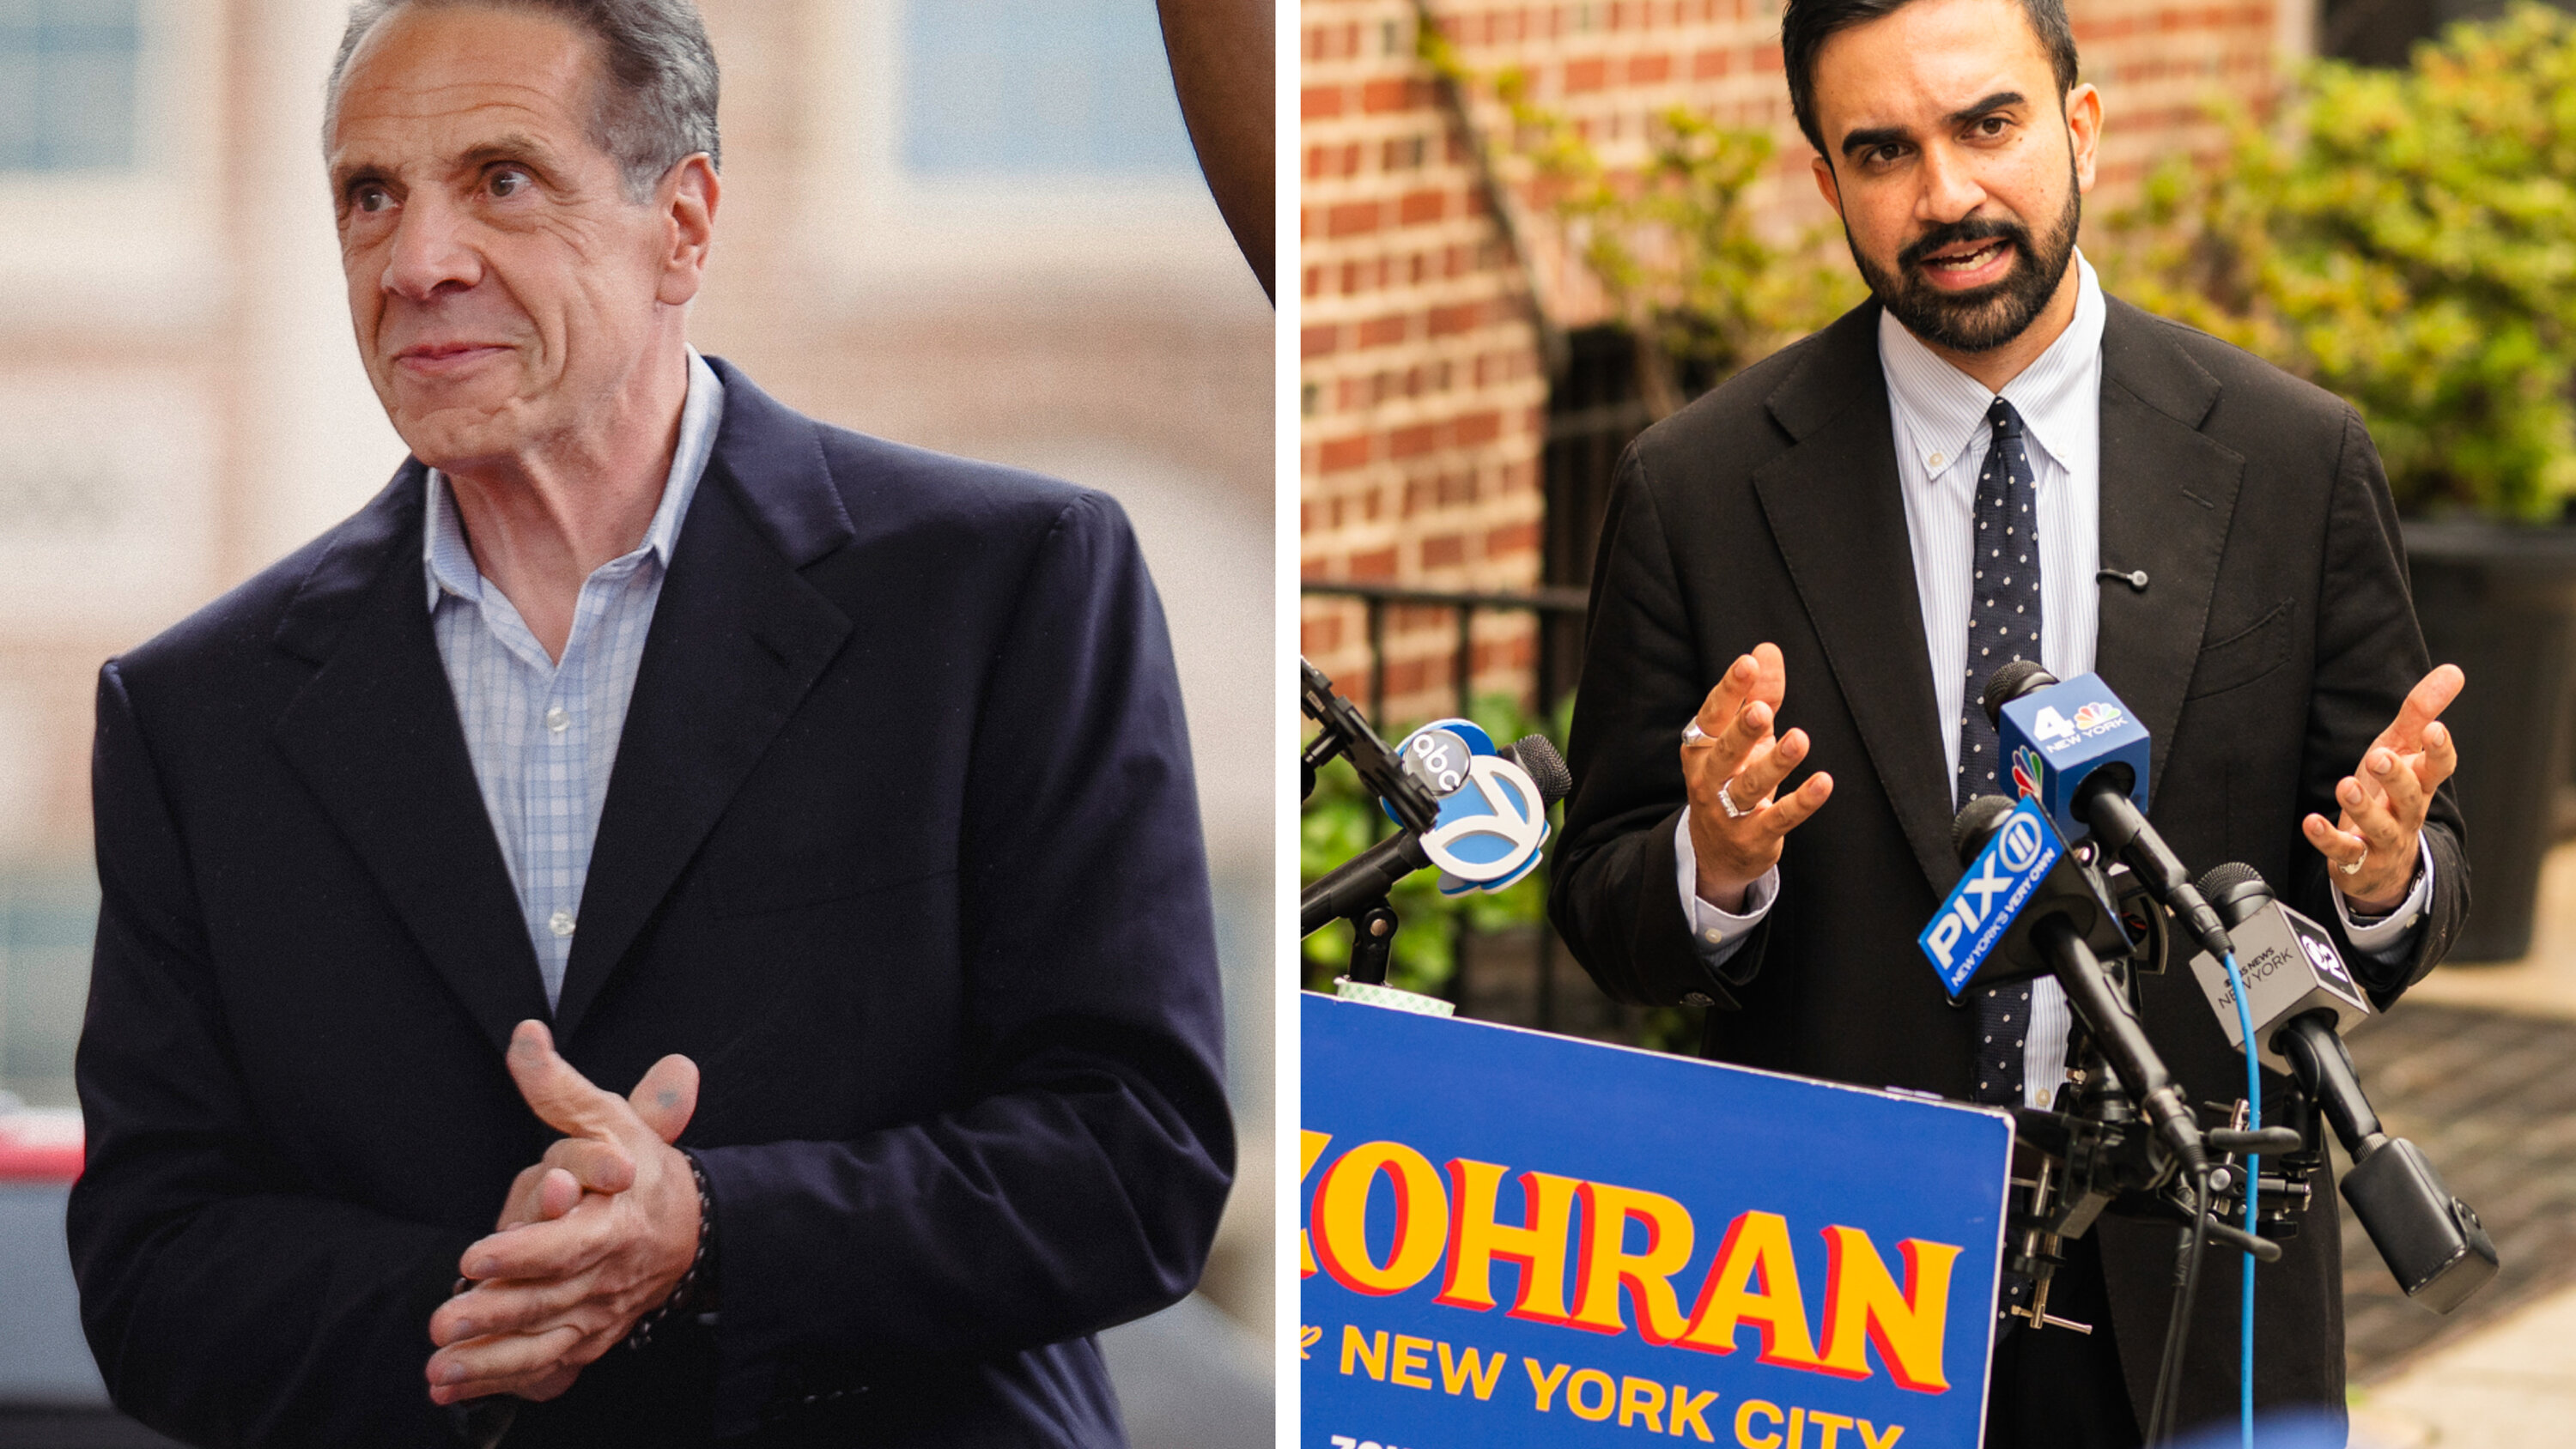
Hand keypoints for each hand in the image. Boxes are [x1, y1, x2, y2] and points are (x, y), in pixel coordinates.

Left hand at [425, 1022, 700, 1406]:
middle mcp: (611, 1273)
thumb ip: (558, 1087)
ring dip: (489, 1360)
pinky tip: (448, 1387)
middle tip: (442, 1319)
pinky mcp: (587, 1338)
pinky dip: (496, 1380)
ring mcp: (600, 1312)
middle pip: (551, 1299)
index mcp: (619, 1219)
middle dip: (496, 1312)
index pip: (572, 1241)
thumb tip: (524, 1035)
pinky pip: (542, 1367)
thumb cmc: (637, 1167)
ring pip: (544, 1343)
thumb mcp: (607, 1117)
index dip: (525, 1252)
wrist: (691, 1228)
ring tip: (436, 1367)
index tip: (475, 1256)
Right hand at [1683, 643, 1833, 910]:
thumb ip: (1758, 693)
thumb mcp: (1744, 736)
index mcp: (1701, 748)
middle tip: (1760, 709)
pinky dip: (1801, 802)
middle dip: (1741, 731)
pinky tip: (1823, 783)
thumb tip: (1766, 650)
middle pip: (1724, 753)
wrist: (1715, 850)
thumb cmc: (1733, 777)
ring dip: (1774, 764)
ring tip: (1799, 740)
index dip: (1729, 690)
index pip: (1712, 715)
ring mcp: (1728, 811)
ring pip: (1750, 786)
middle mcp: (1708, 779)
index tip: (1746, 664)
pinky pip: (1778, 818)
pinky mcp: (1753, 837)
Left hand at [2303, 664, 2462, 914]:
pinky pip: (2344, 851)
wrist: (2384, 863)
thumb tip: (2453, 671)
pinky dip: (2327, 838)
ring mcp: (2383, 839)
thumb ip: (2421, 712)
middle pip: (2410, 796)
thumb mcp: (2402, 749)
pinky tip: (2311, 822)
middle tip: (2380, 757)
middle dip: (2397, 777)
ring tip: (2346, 786)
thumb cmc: (2390, 794)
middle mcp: (2407, 812)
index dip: (2439, 750)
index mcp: (2420, 783)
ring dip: (2363, 807)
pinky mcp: (2356, 861)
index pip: (2440, 768)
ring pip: (2381, 826)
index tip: (2435, 729)